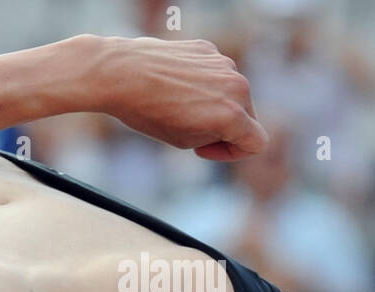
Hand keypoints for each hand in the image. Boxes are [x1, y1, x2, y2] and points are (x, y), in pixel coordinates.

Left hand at [95, 36, 267, 160]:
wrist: (121, 74)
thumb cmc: (148, 113)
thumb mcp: (183, 139)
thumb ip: (216, 135)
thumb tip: (228, 125)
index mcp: (232, 116)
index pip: (257, 143)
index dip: (231, 153)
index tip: (204, 148)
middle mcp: (237, 87)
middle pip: (246, 116)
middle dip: (224, 127)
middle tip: (188, 128)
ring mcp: (225, 65)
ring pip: (231, 92)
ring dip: (213, 103)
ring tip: (177, 105)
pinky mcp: (209, 50)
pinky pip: (215, 73)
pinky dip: (201, 83)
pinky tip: (173, 86)